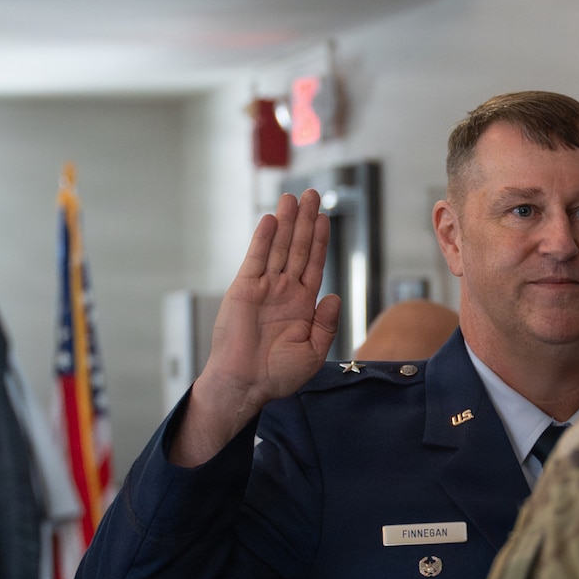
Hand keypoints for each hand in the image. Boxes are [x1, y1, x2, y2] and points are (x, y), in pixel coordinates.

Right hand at [171, 191, 341, 465]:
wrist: (247, 385)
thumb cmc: (279, 375)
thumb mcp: (314, 352)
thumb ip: (326, 324)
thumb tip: (333, 296)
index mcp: (302, 304)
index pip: (314, 264)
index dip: (320, 240)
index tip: (325, 216)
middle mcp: (284, 291)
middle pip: (297, 248)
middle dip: (305, 221)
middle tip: (313, 194)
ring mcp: (264, 289)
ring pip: (278, 248)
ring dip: (287, 223)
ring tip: (294, 197)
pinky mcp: (244, 290)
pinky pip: (256, 259)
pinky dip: (263, 239)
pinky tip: (272, 219)